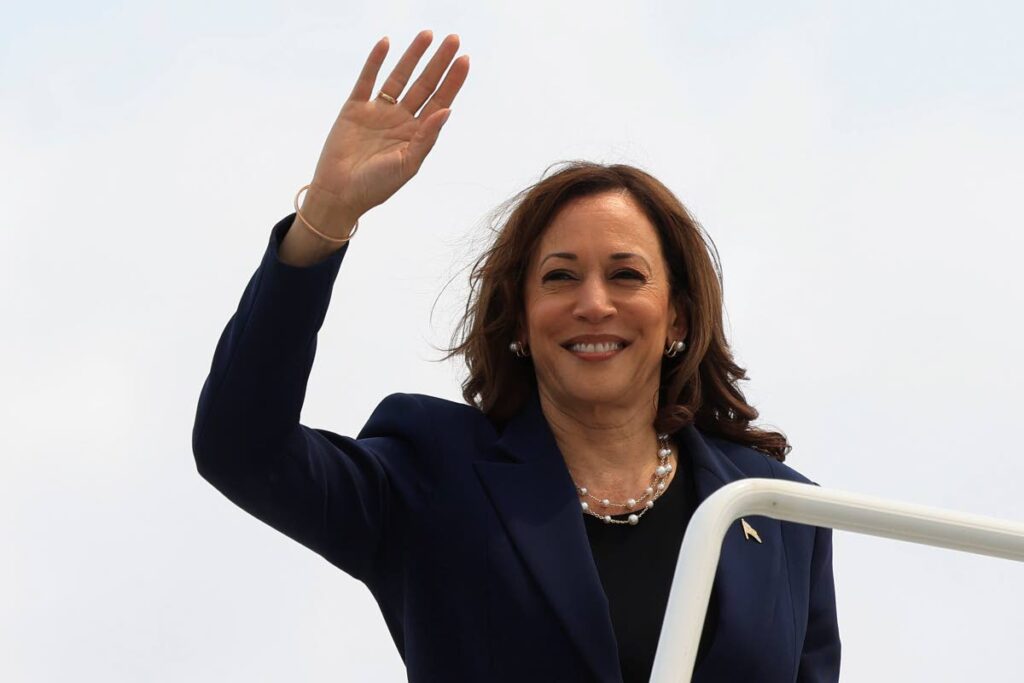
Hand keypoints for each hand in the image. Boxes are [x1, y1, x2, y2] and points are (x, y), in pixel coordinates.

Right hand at [304, 30, 468, 234]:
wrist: (340, 194)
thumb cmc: (376, 187)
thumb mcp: (407, 164)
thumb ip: (427, 137)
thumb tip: (447, 110)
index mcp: (416, 134)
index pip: (439, 101)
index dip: (452, 81)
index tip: (465, 60)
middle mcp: (400, 119)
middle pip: (424, 84)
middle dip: (439, 62)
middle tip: (453, 40)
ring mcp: (378, 112)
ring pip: (399, 77)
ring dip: (412, 56)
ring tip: (427, 35)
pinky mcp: (354, 109)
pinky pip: (366, 80)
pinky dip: (375, 62)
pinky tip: (386, 43)